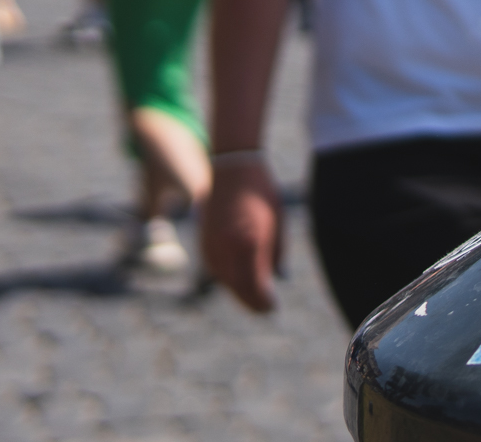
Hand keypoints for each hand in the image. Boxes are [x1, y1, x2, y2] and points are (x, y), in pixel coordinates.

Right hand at [201, 160, 284, 312]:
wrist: (234, 169)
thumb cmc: (262, 194)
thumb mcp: (278, 224)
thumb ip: (275, 254)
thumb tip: (276, 278)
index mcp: (250, 244)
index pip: (255, 285)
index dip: (264, 301)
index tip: (273, 308)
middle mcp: (228, 248)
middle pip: (238, 288)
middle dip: (252, 302)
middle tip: (264, 310)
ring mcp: (212, 245)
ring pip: (223, 280)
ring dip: (238, 291)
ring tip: (252, 299)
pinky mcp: (203, 240)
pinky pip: (214, 268)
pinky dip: (226, 278)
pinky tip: (236, 280)